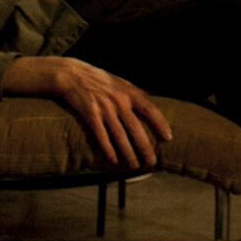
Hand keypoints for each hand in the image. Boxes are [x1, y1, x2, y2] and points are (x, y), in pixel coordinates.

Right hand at [1, 56, 172, 170]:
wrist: (72, 74)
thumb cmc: (99, 80)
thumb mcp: (121, 81)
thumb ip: (137, 92)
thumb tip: (155, 97)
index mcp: (129, 93)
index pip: (150, 110)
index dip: (160, 124)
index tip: (168, 138)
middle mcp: (119, 101)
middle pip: (136, 128)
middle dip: (145, 147)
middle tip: (152, 162)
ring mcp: (104, 108)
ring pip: (119, 136)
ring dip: (128, 153)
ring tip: (135, 166)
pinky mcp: (89, 114)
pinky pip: (101, 136)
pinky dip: (108, 149)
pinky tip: (113, 160)